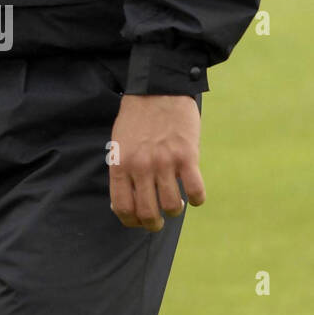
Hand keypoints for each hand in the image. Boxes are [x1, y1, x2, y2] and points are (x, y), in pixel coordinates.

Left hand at [108, 94, 204, 230]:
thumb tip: (125, 203)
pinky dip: (196, 199)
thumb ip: (122, 171)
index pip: (123, 207)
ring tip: (175, 204)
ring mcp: (164, 161)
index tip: (139, 221)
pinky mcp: (187, 156)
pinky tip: (193, 195)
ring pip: (171, 206)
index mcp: (120, 163)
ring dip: (174, 211)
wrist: (157, 90)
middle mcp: (141, 166)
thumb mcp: (119, 144)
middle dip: (154, 224)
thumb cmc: (136, 119)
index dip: (131, 221)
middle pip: (148, 213)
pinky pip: (195, 191)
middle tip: (159, 221)